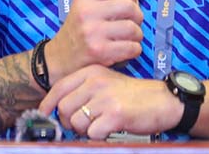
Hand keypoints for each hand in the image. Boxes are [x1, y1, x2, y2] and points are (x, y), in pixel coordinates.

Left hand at [40, 65, 183, 139]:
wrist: (163, 100)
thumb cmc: (133, 95)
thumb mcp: (106, 83)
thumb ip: (83, 90)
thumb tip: (57, 109)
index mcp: (92, 72)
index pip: (58, 87)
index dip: (48, 104)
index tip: (44, 114)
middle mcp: (96, 82)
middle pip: (63, 108)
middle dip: (69, 121)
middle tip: (84, 123)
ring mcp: (105, 97)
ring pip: (76, 123)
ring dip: (85, 130)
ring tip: (100, 124)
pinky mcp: (115, 114)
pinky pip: (92, 133)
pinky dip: (99, 136)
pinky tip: (110, 129)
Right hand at [45, 0, 144, 81]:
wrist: (56, 61)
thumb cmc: (75, 34)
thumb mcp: (87, 9)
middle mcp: (87, 13)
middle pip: (129, 5)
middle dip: (137, 16)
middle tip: (132, 23)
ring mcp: (93, 32)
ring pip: (133, 28)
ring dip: (137, 35)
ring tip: (129, 38)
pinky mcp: (99, 52)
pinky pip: (131, 47)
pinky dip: (134, 49)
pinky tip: (126, 49)